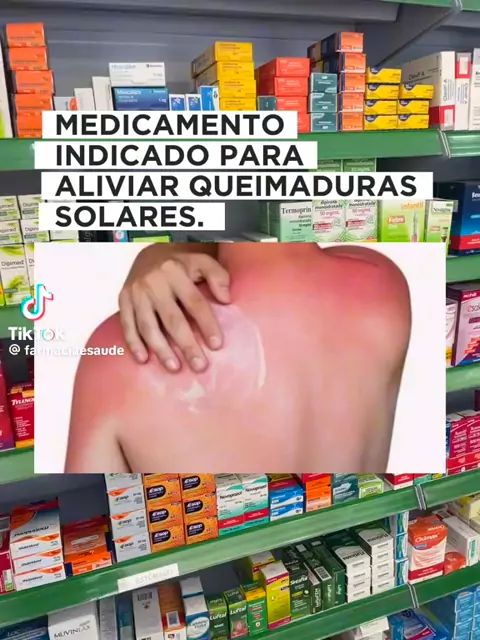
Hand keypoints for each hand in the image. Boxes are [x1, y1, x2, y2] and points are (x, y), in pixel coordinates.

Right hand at [119, 250, 229, 371]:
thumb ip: (218, 277)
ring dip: (161, 349)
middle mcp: (153, 282)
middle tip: (199, 365)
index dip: (206, 324)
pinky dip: (133, 343)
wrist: (149, 253)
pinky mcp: (123, 300)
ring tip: (175, 367)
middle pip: (172, 319)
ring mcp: (136, 292)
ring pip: (148, 326)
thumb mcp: (202, 261)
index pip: (194, 302)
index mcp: (175, 271)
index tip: (216, 344)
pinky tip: (143, 359)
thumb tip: (226, 299)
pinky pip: (127, 325)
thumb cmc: (181, 264)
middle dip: (186, 344)